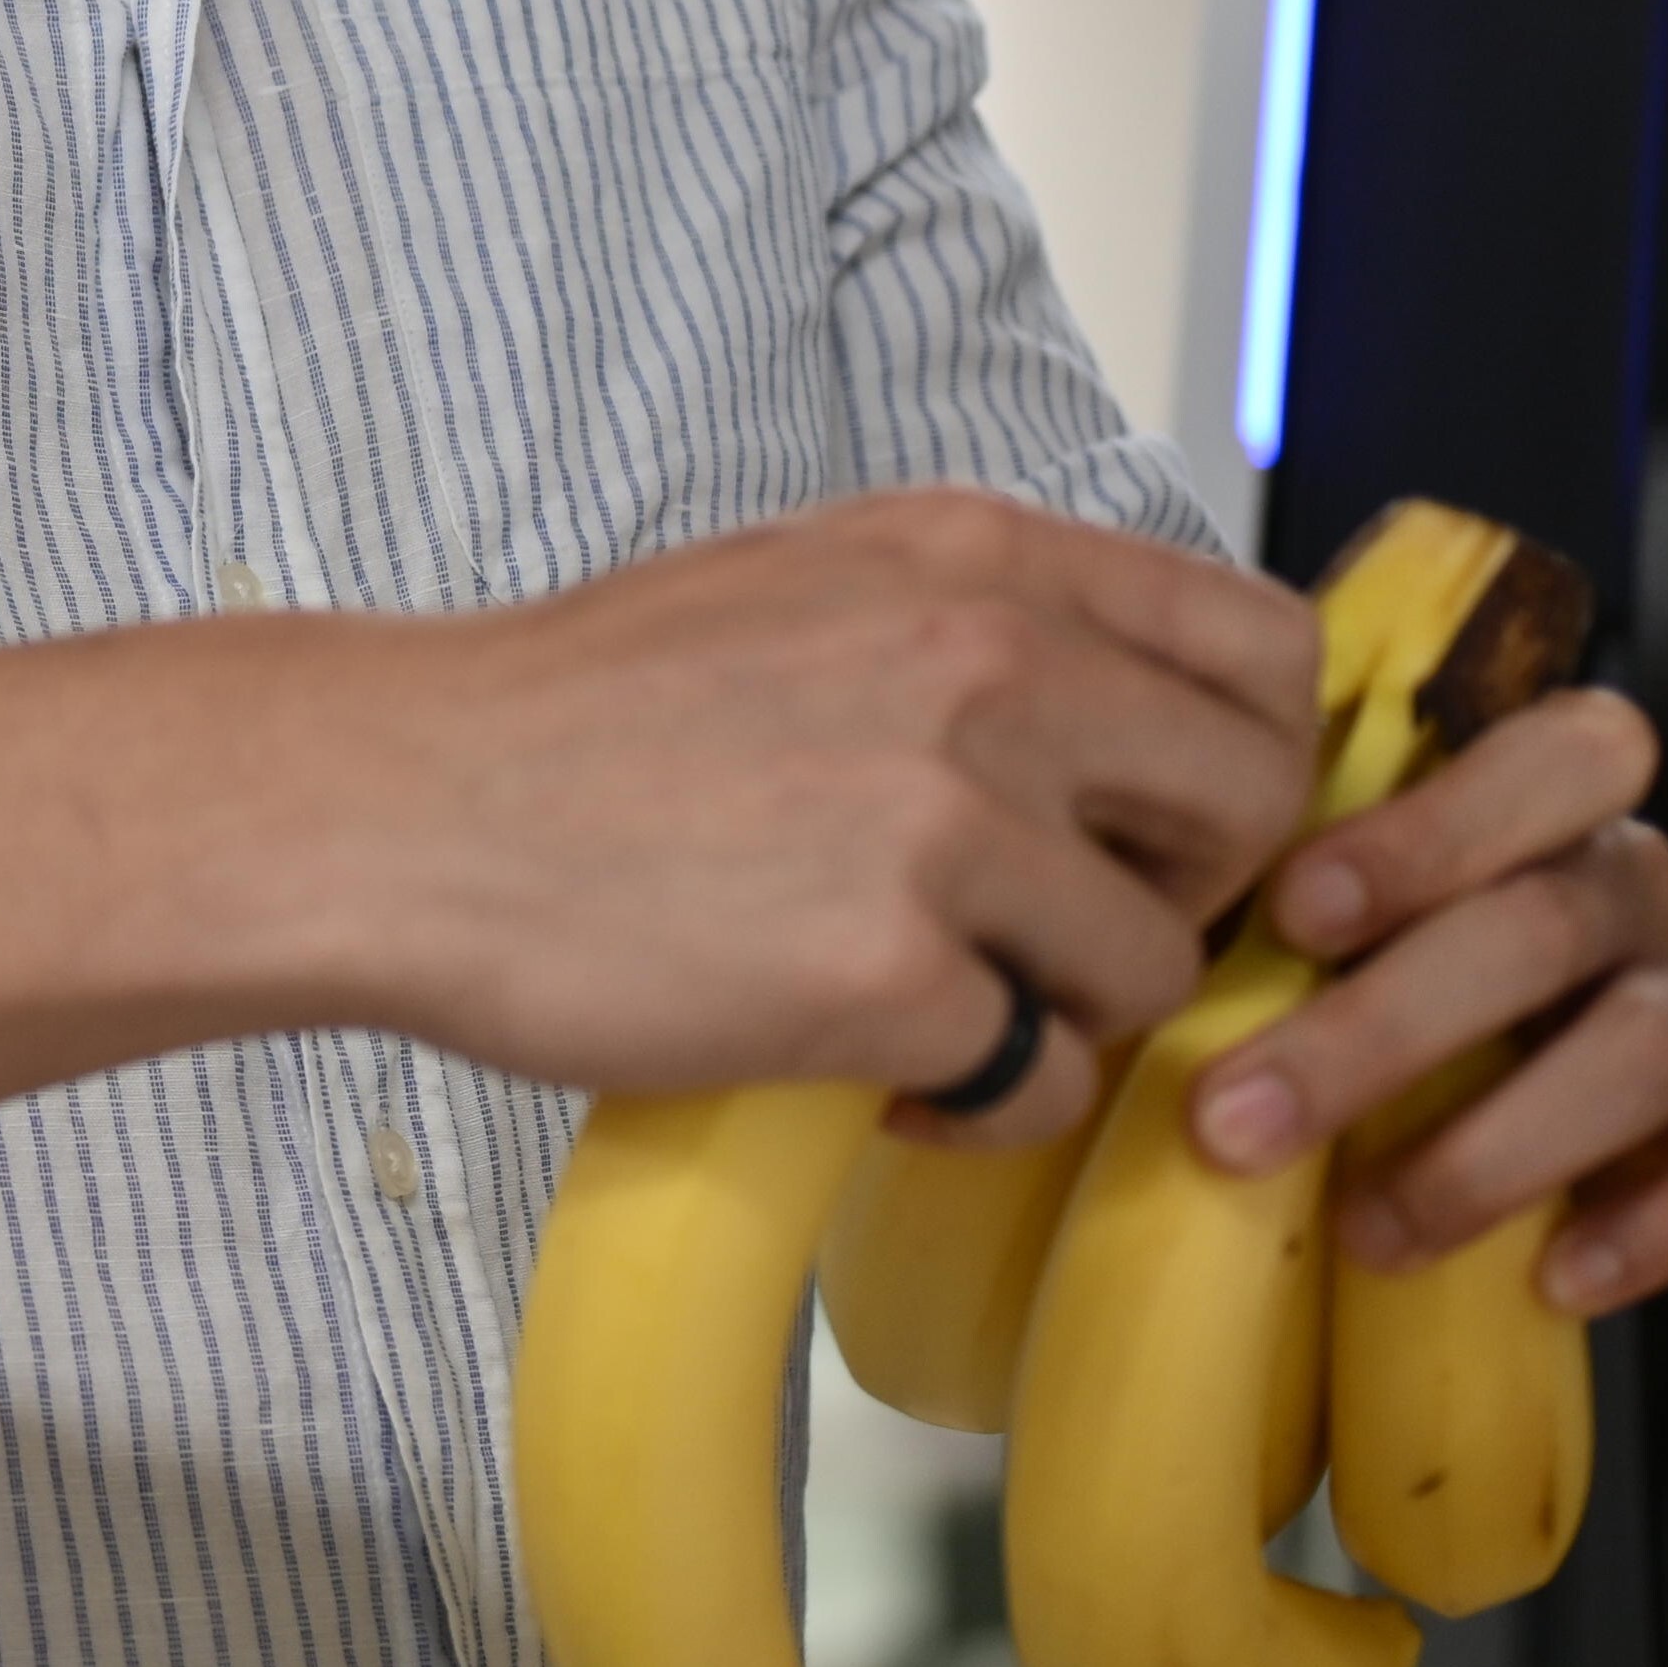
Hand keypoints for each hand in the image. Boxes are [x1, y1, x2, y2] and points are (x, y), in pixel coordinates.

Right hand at [352, 486, 1321, 1144]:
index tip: (1174, 824)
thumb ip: (977, 618)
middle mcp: (991, 665)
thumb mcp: (807, 579)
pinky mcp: (894, 976)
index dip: (1250, 756)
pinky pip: (1042, 1082)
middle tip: (1066, 936)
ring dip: (1065, 1012)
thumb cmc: (583, 709)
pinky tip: (877, 1076)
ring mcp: (948, 820)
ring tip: (937, 1008)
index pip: (1261, 647)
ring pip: (1152, 966)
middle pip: (1250, 812)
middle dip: (1184, 896)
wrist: (407, 805)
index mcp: (976, 559)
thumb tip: (1129, 704)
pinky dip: (978, 1107)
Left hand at [1177, 683, 1667, 1312]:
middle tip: (1242, 1119)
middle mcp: (1622, 886)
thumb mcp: (1266, 927)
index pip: (1552, 751)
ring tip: (1368, 1228)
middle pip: (1553, 917)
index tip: (1293, 916)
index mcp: (1525, 803)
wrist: (1392, 1123)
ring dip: (1496, 1144)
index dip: (1430, 831)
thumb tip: (1105, 936)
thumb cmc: (1320, 990)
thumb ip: (1230, 898)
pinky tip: (1560, 1274)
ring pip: (1649, 1038)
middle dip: (1387, 1025)